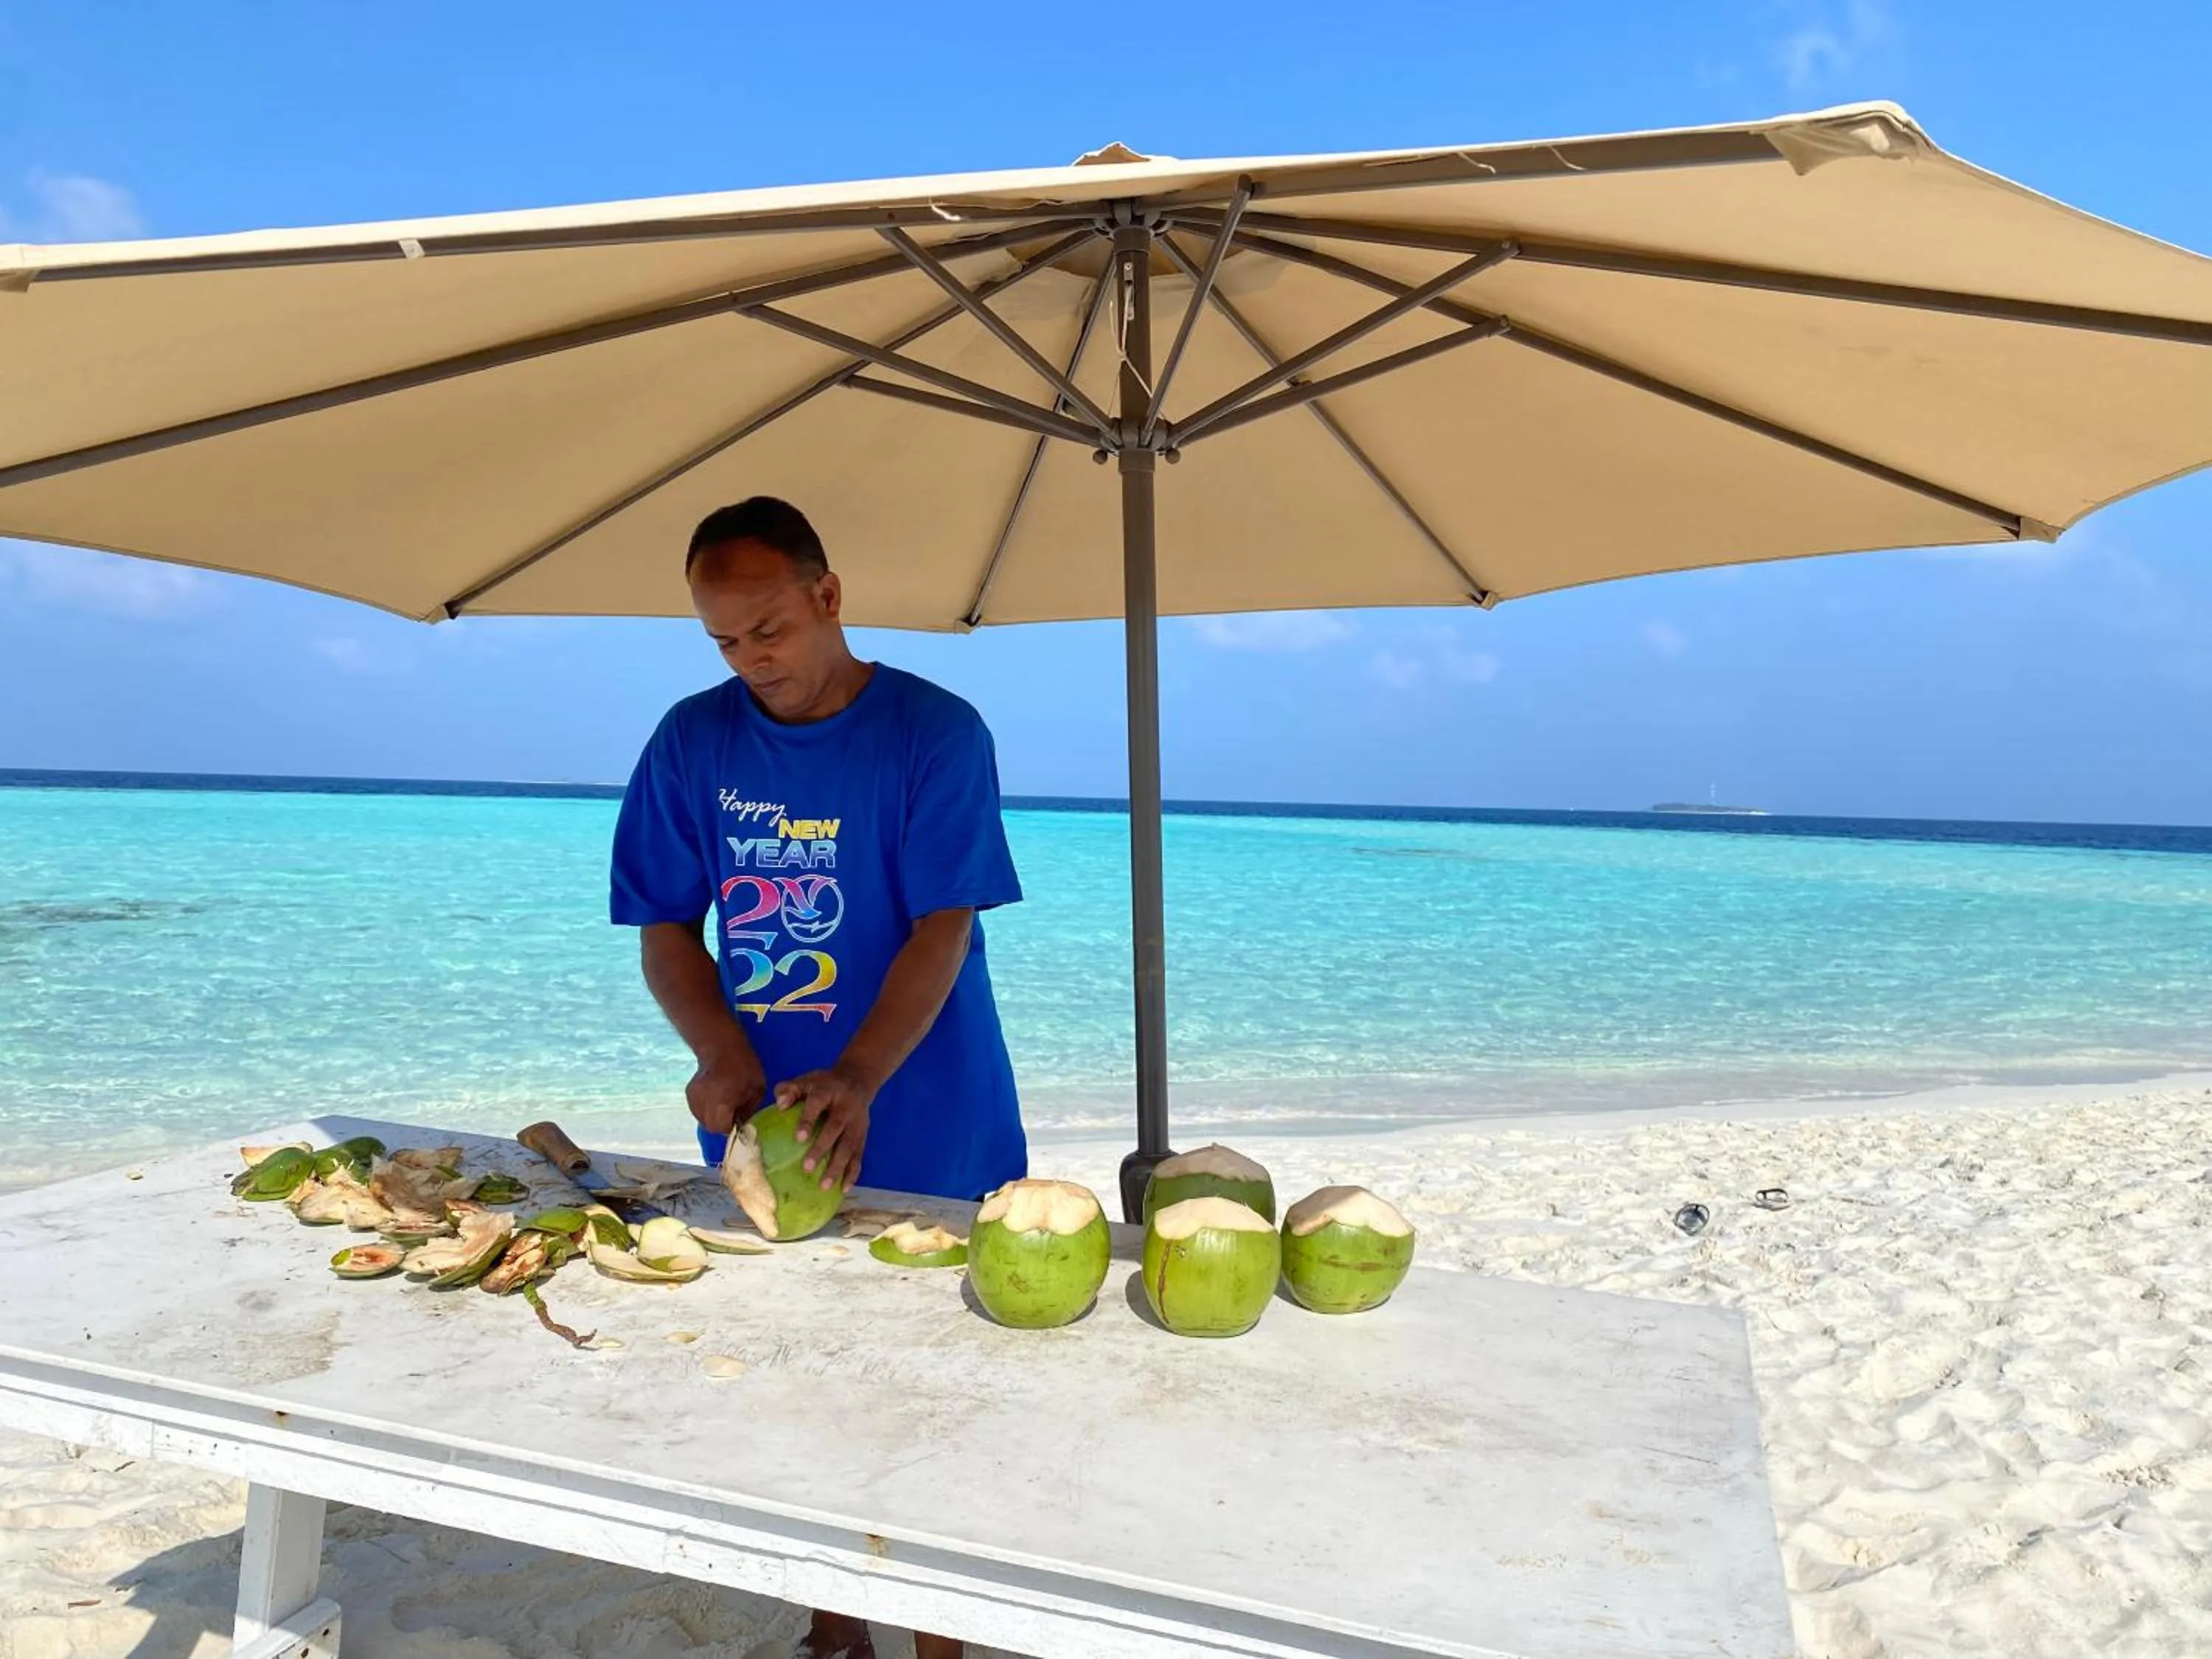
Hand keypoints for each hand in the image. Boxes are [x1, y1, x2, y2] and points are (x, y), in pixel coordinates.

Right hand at [685, 1042, 764, 1136]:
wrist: (721, 1045)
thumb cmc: (744, 1066)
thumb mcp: (757, 1089)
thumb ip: (749, 1110)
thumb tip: (742, 1124)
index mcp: (722, 1101)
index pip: (721, 1128)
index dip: (731, 1127)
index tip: (738, 1121)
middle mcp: (704, 1101)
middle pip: (711, 1126)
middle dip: (722, 1124)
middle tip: (732, 1113)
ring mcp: (694, 1097)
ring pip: (702, 1119)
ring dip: (713, 1117)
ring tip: (723, 1104)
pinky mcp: (689, 1093)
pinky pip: (697, 1110)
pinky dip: (706, 1109)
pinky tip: (715, 1098)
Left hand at [775, 1063, 874, 1191]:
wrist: (857, 1080)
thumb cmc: (823, 1084)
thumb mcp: (806, 1080)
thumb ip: (789, 1090)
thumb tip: (780, 1105)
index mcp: (828, 1091)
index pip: (818, 1104)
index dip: (808, 1120)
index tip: (798, 1138)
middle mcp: (845, 1108)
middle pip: (835, 1129)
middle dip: (822, 1149)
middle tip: (806, 1168)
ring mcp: (857, 1124)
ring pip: (849, 1146)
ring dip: (837, 1167)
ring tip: (823, 1185)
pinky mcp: (863, 1136)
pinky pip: (859, 1156)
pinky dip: (852, 1173)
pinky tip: (843, 1189)